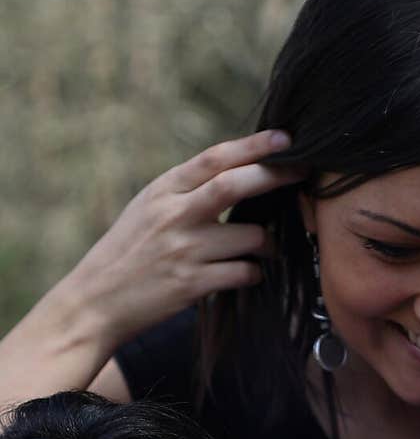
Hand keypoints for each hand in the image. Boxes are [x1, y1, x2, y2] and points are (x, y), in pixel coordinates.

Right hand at [61, 129, 303, 348]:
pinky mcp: (192, 284)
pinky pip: (244, 273)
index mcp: (163, 190)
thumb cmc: (129, 252)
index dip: (253, 145)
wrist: (96, 301)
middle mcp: (174, 215)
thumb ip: (187, 191)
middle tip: (303, 173)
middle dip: (276, 176)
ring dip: (267, 243)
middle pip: (235, 185)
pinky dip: (253, 273)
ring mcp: (184, 250)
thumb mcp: (148, 209)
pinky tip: (245, 274)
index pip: (214, 158)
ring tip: (262, 249)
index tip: (284, 138)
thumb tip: (239, 172)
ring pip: (250, 237)